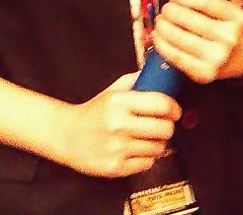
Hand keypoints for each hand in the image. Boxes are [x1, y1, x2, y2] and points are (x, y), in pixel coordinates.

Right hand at [59, 73, 180, 177]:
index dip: (174, 107)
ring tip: (147, 137)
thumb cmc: (95, 110)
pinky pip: (147, 164)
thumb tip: (162, 75)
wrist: (68, 135)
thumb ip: (137, 81)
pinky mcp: (116, 168)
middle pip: (165, 129)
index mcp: (120, 102)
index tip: (174, 110)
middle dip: (168, 127)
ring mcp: (117, 148)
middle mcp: (119, 124)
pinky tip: (136, 149)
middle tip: (162, 125)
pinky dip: (146, 158)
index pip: (162, 104)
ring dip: (157, 143)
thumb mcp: (113, 90)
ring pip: (158, 148)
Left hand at [151, 0, 242, 83]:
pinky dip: (162, 46)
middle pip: (190, 20)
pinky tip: (158, 37)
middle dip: (171, 12)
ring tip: (160, 21)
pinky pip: (176, 57)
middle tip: (165, 9)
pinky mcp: (203, 74)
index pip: (205, 2)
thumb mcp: (237, 3)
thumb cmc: (229, 26)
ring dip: (163, 27)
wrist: (239, 59)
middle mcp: (230, 39)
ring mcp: (217, 59)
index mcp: (238, 18)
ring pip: (180, 38)